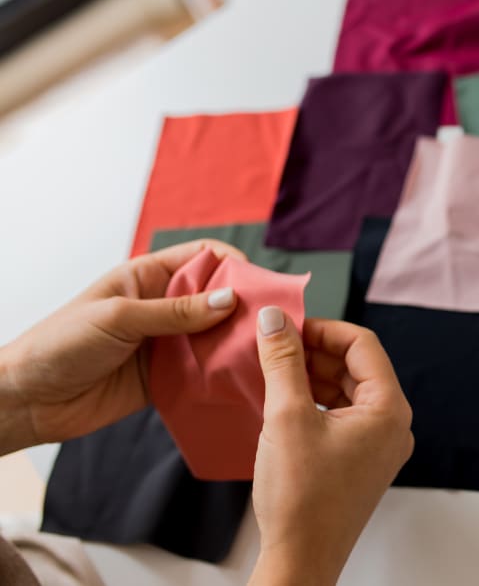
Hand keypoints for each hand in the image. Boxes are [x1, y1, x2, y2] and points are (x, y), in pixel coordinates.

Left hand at [0, 240, 245, 454]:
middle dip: (243, 308)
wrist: (27, 400)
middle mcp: (162, 307)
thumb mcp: (120, 318)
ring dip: (235, 343)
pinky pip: (202, 371)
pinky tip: (240, 379)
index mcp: (147, 277)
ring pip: (215, 336)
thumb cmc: (60, 344)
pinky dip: (221, 374)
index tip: (259, 284)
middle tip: (271, 325)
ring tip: (262, 354)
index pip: (202, 258)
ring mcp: (165, 343)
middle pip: (216, 298)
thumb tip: (230, 299)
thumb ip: (176, 311)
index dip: (234, 265)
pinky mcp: (166, 378)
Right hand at [249, 308, 412, 585]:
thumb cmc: (301, 498)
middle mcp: (392, 425)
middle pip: (356, 366)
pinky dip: (314, 401)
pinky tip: (284, 399)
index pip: (363, 344)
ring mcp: (378, 445)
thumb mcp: (286, 416)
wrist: (300, 560)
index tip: (288, 325)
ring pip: (347, 390)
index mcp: (389, 410)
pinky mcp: (360, 461)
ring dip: (312, 375)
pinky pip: (342, 415)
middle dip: (315, 351)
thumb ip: (283, 361)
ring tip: (274, 369)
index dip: (323, 329)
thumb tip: (274, 320)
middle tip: (275, 344)